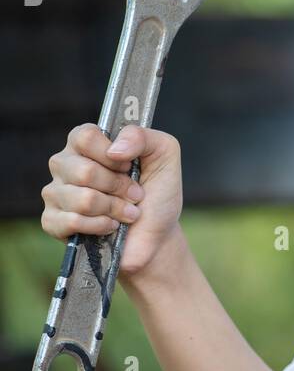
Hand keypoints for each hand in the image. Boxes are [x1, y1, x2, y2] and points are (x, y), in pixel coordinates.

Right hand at [41, 121, 182, 277]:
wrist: (157, 234)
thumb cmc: (157, 191)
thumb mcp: (163, 153)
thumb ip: (142, 136)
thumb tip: (114, 150)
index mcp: (85, 143)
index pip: (84, 137)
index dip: (111, 155)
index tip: (129, 166)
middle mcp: (65, 164)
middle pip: (84, 171)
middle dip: (118, 187)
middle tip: (134, 194)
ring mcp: (55, 193)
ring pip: (82, 199)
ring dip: (114, 208)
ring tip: (127, 212)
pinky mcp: (52, 221)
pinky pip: (71, 222)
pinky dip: (100, 226)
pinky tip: (110, 225)